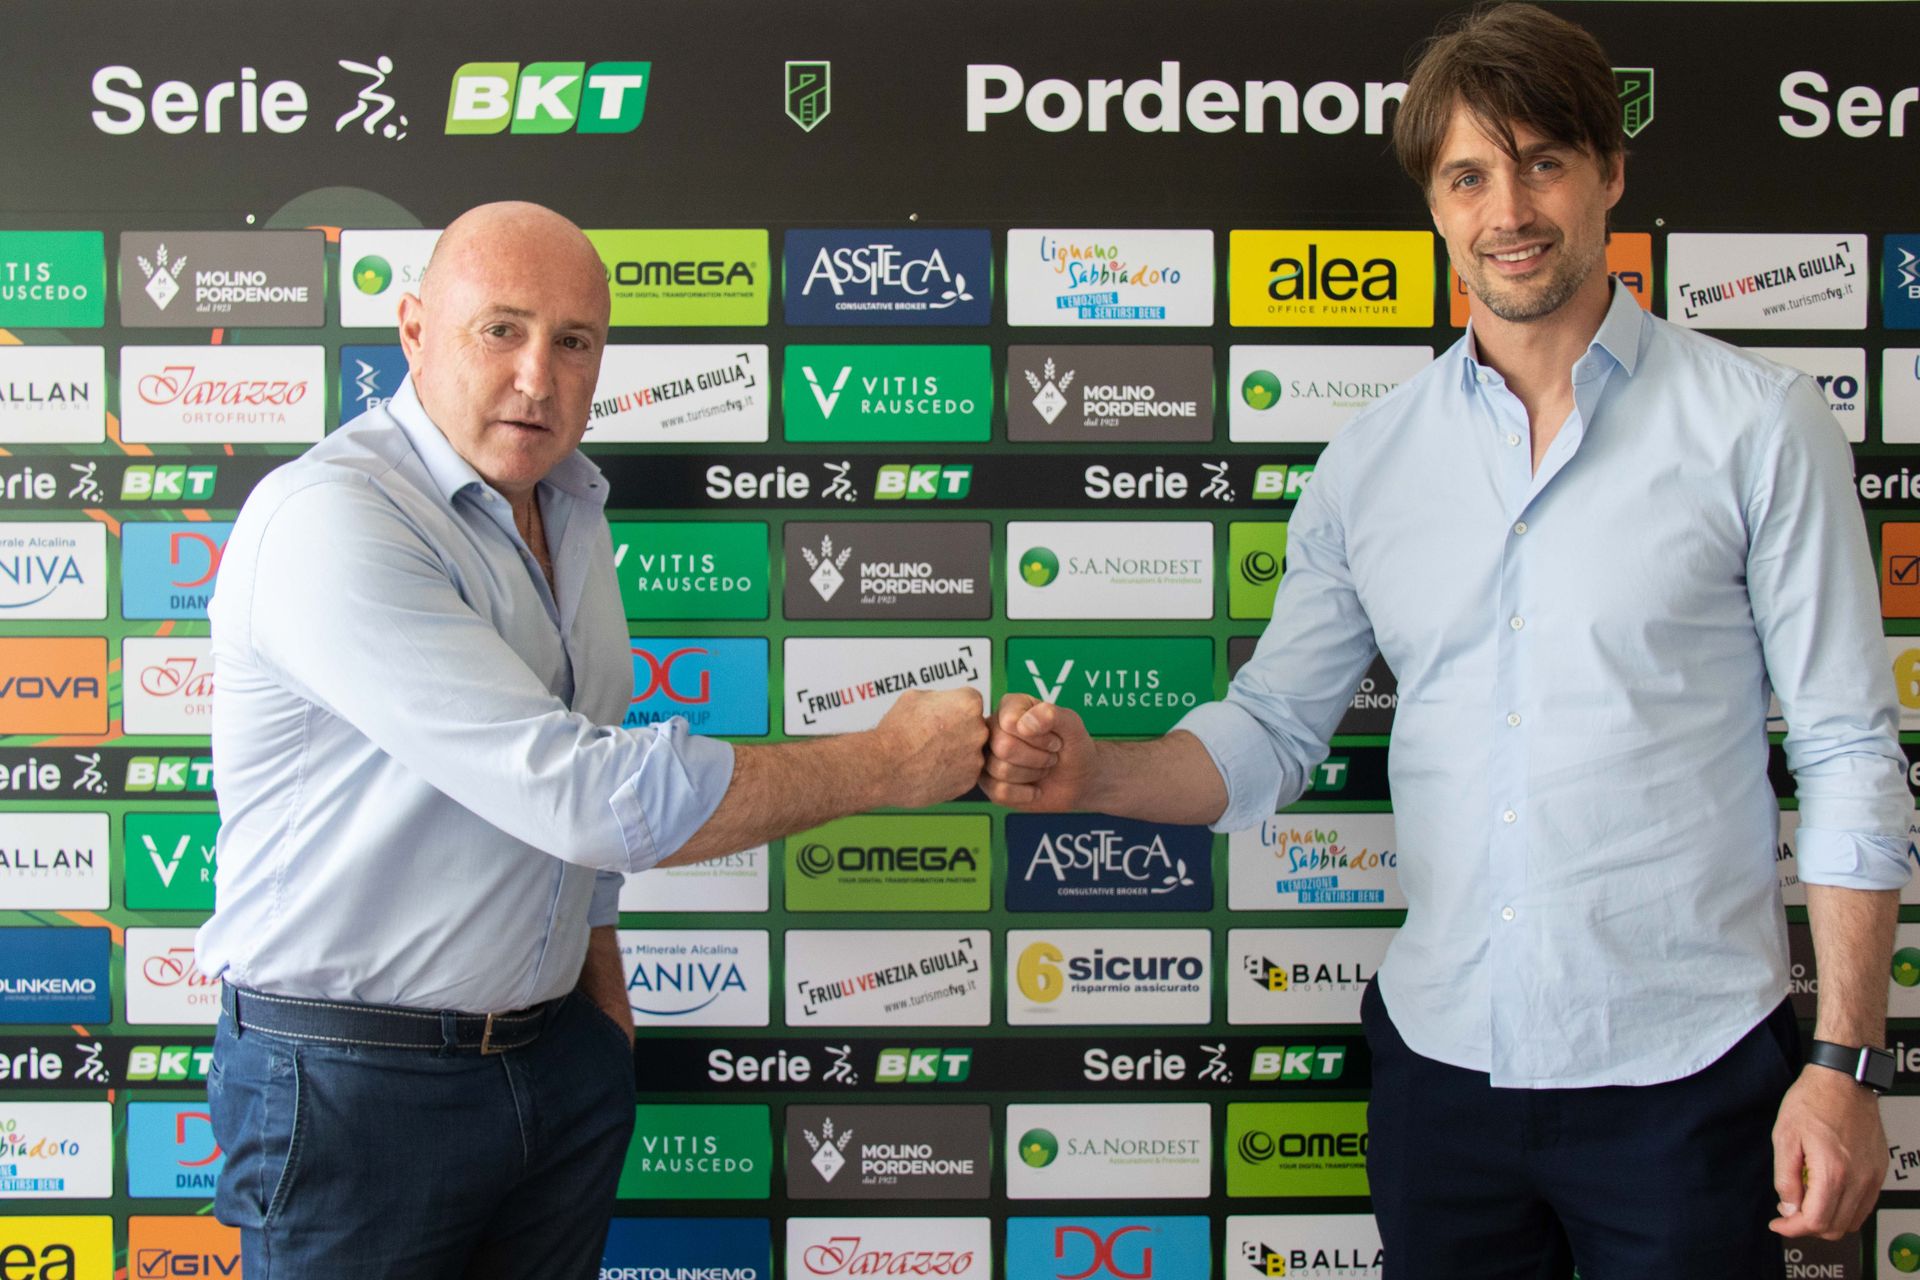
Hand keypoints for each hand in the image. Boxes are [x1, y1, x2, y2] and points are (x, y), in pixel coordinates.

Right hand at [870, 687, 987, 807]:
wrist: (884, 767)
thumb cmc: (897, 730)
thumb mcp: (916, 697)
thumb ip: (940, 698)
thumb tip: (943, 702)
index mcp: (969, 704)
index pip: (971, 703)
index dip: (953, 709)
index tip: (940, 717)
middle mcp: (979, 730)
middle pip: (974, 727)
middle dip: (958, 731)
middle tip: (933, 737)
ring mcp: (976, 758)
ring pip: (970, 752)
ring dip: (955, 752)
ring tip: (929, 755)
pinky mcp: (968, 782)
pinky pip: (964, 773)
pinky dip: (951, 772)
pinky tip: (931, 769)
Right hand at [979, 694, 1096, 810]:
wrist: (1080, 781)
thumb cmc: (1074, 748)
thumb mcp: (1073, 726)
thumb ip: (1052, 715)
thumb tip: (1024, 724)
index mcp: (1010, 706)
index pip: (1010, 722)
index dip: (1038, 737)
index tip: (1055, 739)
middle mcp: (993, 728)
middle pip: (1003, 746)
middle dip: (1037, 757)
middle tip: (1051, 756)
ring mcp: (989, 756)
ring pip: (1000, 769)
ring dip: (1032, 773)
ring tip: (1043, 768)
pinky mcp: (990, 783)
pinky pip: (999, 791)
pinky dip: (1025, 793)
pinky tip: (1035, 788)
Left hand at [1770, 1064, 1886, 1238]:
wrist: (1843, 1080)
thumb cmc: (1812, 1101)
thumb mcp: (1784, 1137)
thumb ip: (1785, 1178)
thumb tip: (1789, 1209)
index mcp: (1832, 1171)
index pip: (1815, 1221)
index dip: (1792, 1229)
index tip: (1778, 1223)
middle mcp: (1858, 1179)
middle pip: (1835, 1228)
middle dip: (1807, 1227)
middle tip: (1788, 1213)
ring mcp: (1872, 1176)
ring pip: (1852, 1221)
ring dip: (1827, 1220)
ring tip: (1806, 1201)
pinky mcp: (1879, 1171)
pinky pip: (1865, 1206)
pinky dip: (1845, 1210)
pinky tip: (1826, 1194)